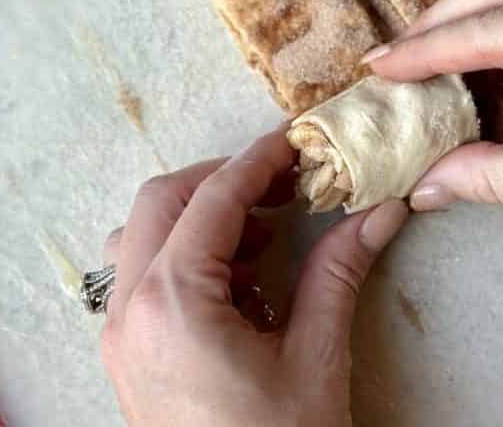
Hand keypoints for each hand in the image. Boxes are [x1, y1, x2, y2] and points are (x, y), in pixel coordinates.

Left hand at [100, 130, 407, 426]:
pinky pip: (141, 279)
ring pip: (141, 238)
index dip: (258, 161)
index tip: (296, 142)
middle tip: (280, 187)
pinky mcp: (127, 360)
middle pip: (160, 202)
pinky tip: (239, 286)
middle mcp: (130, 311)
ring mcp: (120, 338)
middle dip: (221, 181)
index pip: (211, 198)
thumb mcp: (315, 358)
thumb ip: (339, 270)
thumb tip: (383, 208)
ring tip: (261, 238)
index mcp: (172, 303)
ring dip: (197, 218)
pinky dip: (185, 257)